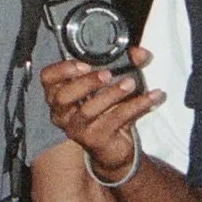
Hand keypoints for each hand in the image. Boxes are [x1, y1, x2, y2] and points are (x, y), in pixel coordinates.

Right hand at [42, 48, 165, 178]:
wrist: (114, 147)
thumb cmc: (107, 108)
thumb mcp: (112, 83)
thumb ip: (125, 64)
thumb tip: (141, 54)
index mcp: (59, 94)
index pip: (48, 79)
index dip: (62, 70)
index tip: (83, 63)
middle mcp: (62, 113)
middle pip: (63, 96)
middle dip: (85, 83)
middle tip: (107, 74)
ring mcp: (77, 129)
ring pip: (88, 110)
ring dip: (112, 94)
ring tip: (131, 83)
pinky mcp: (95, 140)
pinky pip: (115, 120)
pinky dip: (136, 106)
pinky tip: (153, 97)